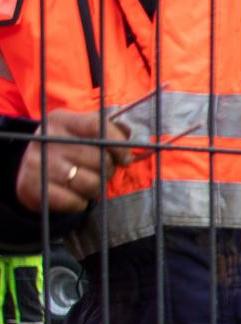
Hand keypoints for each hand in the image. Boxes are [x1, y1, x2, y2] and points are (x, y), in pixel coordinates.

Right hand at [14, 107, 129, 216]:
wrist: (31, 172)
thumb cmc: (67, 151)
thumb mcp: (81, 133)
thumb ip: (106, 130)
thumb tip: (128, 133)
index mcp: (61, 120)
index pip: (97, 126)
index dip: (118, 143)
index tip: (126, 158)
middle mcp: (47, 139)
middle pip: (99, 158)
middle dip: (107, 169)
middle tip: (100, 172)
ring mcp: (38, 163)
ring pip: (90, 183)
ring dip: (95, 188)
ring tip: (87, 183)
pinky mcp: (31, 187)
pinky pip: (74, 202)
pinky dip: (79, 203)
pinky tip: (73, 195)